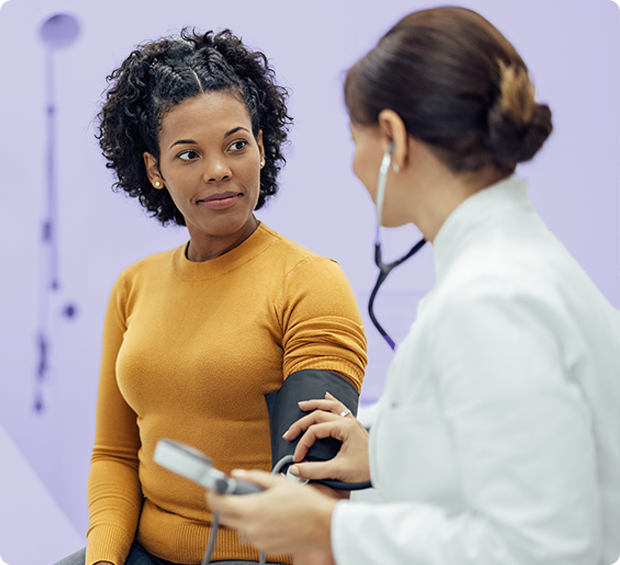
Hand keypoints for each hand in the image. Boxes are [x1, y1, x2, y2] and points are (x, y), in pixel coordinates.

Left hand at [206, 470, 336, 555]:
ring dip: (242, 515)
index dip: (212, 493)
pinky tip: (270, 517)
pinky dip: (255, 526)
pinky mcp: (266, 548)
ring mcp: (258, 541)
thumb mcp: (279, 482)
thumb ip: (254, 477)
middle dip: (226, 504)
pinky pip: (252, 536)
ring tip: (260, 505)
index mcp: (252, 509)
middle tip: (235, 493)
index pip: (218, 503)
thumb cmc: (306, 503)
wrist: (324, 526)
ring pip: (239, 527)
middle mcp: (251, 528)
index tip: (213, 488)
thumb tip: (237, 475)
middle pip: (224, 517)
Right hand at [283, 393, 369, 483]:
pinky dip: (332, 402)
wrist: (385, 470)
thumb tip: (294, 469)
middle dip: (301, 423)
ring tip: (302, 405)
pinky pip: (342, 408)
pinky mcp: (355, 427)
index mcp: (345, 428)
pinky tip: (327, 396)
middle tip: (289, 433)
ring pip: (331, 406)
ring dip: (315, 404)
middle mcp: (349, 421)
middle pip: (319, 415)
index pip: (315, 430)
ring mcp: (353, 422)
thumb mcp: (338, 471)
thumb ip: (314, 470)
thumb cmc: (366, 471)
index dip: (302, 443)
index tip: (297, 458)